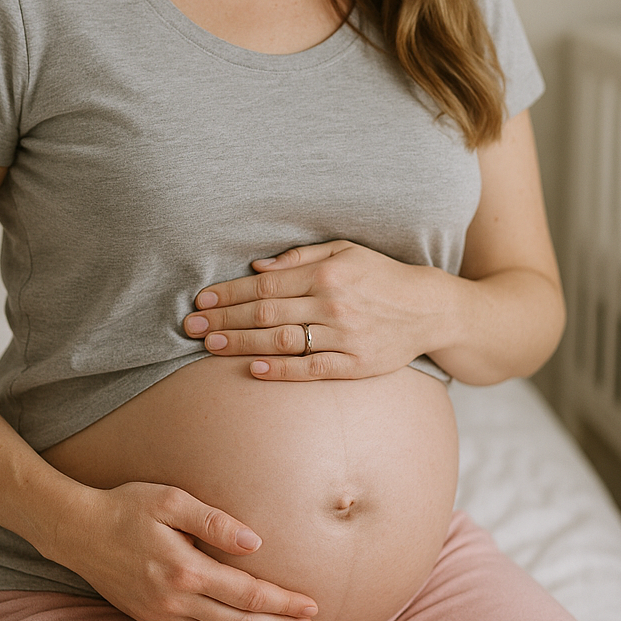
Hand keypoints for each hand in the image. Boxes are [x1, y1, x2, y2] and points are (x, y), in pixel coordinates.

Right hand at [58, 480, 318, 620]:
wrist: (76, 531)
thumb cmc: (125, 507)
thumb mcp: (170, 500)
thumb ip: (215, 522)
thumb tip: (256, 543)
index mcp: (185, 570)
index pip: (247, 594)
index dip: (283, 603)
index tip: (312, 606)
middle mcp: (175, 600)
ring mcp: (161, 614)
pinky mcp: (151, 618)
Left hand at [182, 240, 449, 380]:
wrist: (429, 308)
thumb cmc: (380, 276)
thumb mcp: (345, 251)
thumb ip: (301, 257)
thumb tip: (258, 266)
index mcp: (327, 273)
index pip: (265, 284)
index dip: (229, 293)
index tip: (201, 301)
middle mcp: (333, 303)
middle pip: (266, 313)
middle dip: (225, 320)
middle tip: (191, 327)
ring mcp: (345, 336)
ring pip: (282, 341)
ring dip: (242, 344)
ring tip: (211, 347)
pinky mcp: (356, 364)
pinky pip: (311, 369)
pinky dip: (280, 370)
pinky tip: (253, 370)